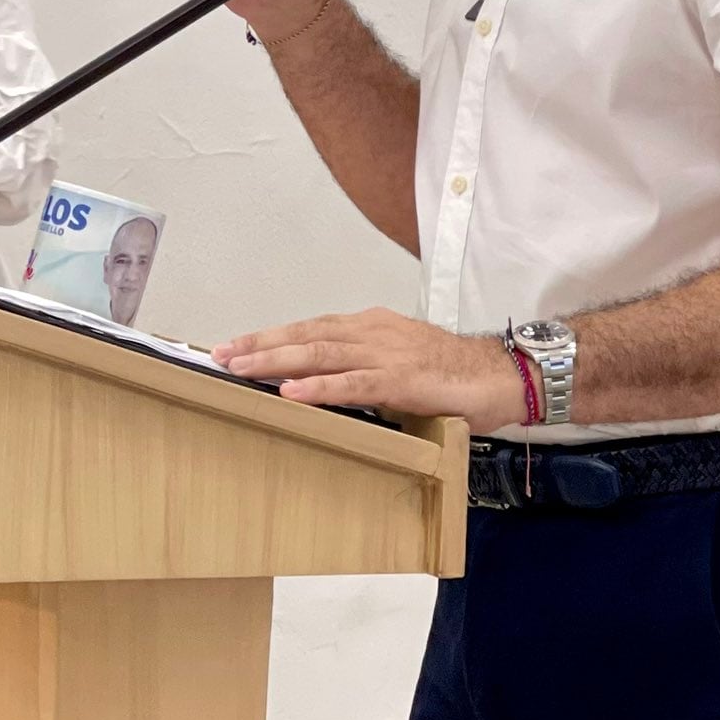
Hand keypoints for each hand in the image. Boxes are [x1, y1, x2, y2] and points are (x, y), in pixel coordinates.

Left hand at [213, 308, 527, 432]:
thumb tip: (323, 388)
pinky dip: (319, 387)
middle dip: (260, 344)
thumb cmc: (452, 375)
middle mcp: (373, 332)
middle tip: (220, 354)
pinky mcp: (402, 379)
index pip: (311, 328)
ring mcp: (387, 353)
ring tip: (241, 368)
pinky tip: (291, 392)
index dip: (272, 336)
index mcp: (371, 327)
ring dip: (277, 360)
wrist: (499, 376)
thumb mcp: (399, 365)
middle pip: (306, 334)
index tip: (235, 346)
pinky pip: (352, 383)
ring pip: (321, 353)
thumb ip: (363, 371)